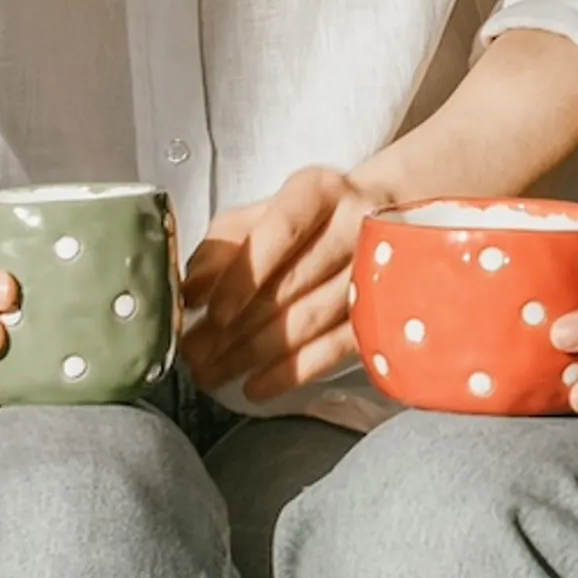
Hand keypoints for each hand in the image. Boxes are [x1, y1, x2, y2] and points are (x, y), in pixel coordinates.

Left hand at [180, 164, 389, 400]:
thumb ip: (222, 246)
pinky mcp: (386, 308)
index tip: (212, 313)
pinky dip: (294, 371)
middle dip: (237, 326)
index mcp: (318, 191)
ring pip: (312, 318)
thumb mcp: (262, 216)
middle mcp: (355, 223)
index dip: (246, 275)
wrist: (382, 219)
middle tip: (195, 355)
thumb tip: (192, 289)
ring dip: (256, 352)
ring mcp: (376, 267)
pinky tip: (257, 386)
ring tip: (213, 372)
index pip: (282, 230)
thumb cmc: (309, 219)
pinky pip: (336, 347)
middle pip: (293, 283)